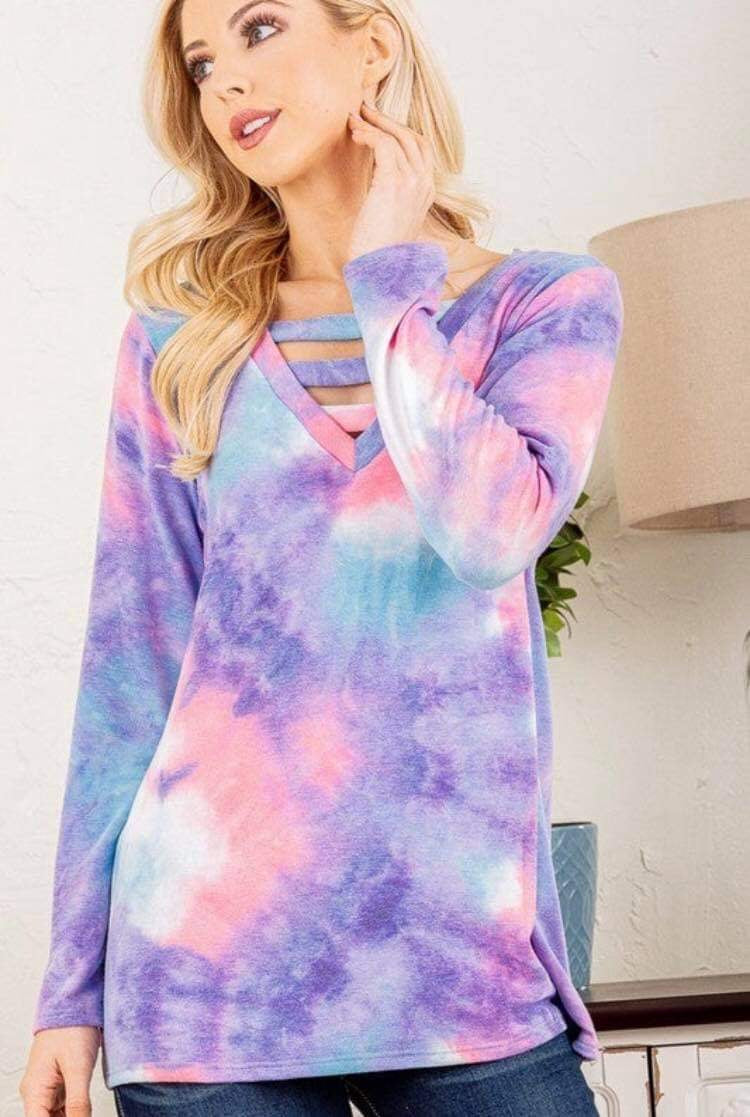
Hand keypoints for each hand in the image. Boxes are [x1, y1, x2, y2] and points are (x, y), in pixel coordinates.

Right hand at [19, 1026, 99, 1115]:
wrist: (75, 1002)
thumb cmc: (71, 1026)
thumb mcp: (78, 1067)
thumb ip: (79, 1102)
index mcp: (34, 1090)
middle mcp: (37, 1092)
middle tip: (85, 1115)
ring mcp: (48, 1087)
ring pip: (55, 1116)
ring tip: (86, 1112)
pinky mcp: (60, 1082)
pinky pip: (64, 1106)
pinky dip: (74, 1112)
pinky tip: (85, 1111)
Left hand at [346, 101, 435, 261]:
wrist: (380, 271)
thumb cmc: (379, 251)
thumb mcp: (389, 219)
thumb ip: (390, 197)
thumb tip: (376, 183)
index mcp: (426, 193)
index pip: (420, 150)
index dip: (399, 131)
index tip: (377, 123)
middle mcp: (424, 185)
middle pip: (412, 137)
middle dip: (387, 120)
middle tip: (364, 109)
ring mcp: (412, 183)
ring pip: (397, 137)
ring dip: (373, 123)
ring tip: (352, 119)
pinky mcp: (394, 183)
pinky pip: (383, 145)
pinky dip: (369, 134)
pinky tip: (355, 134)